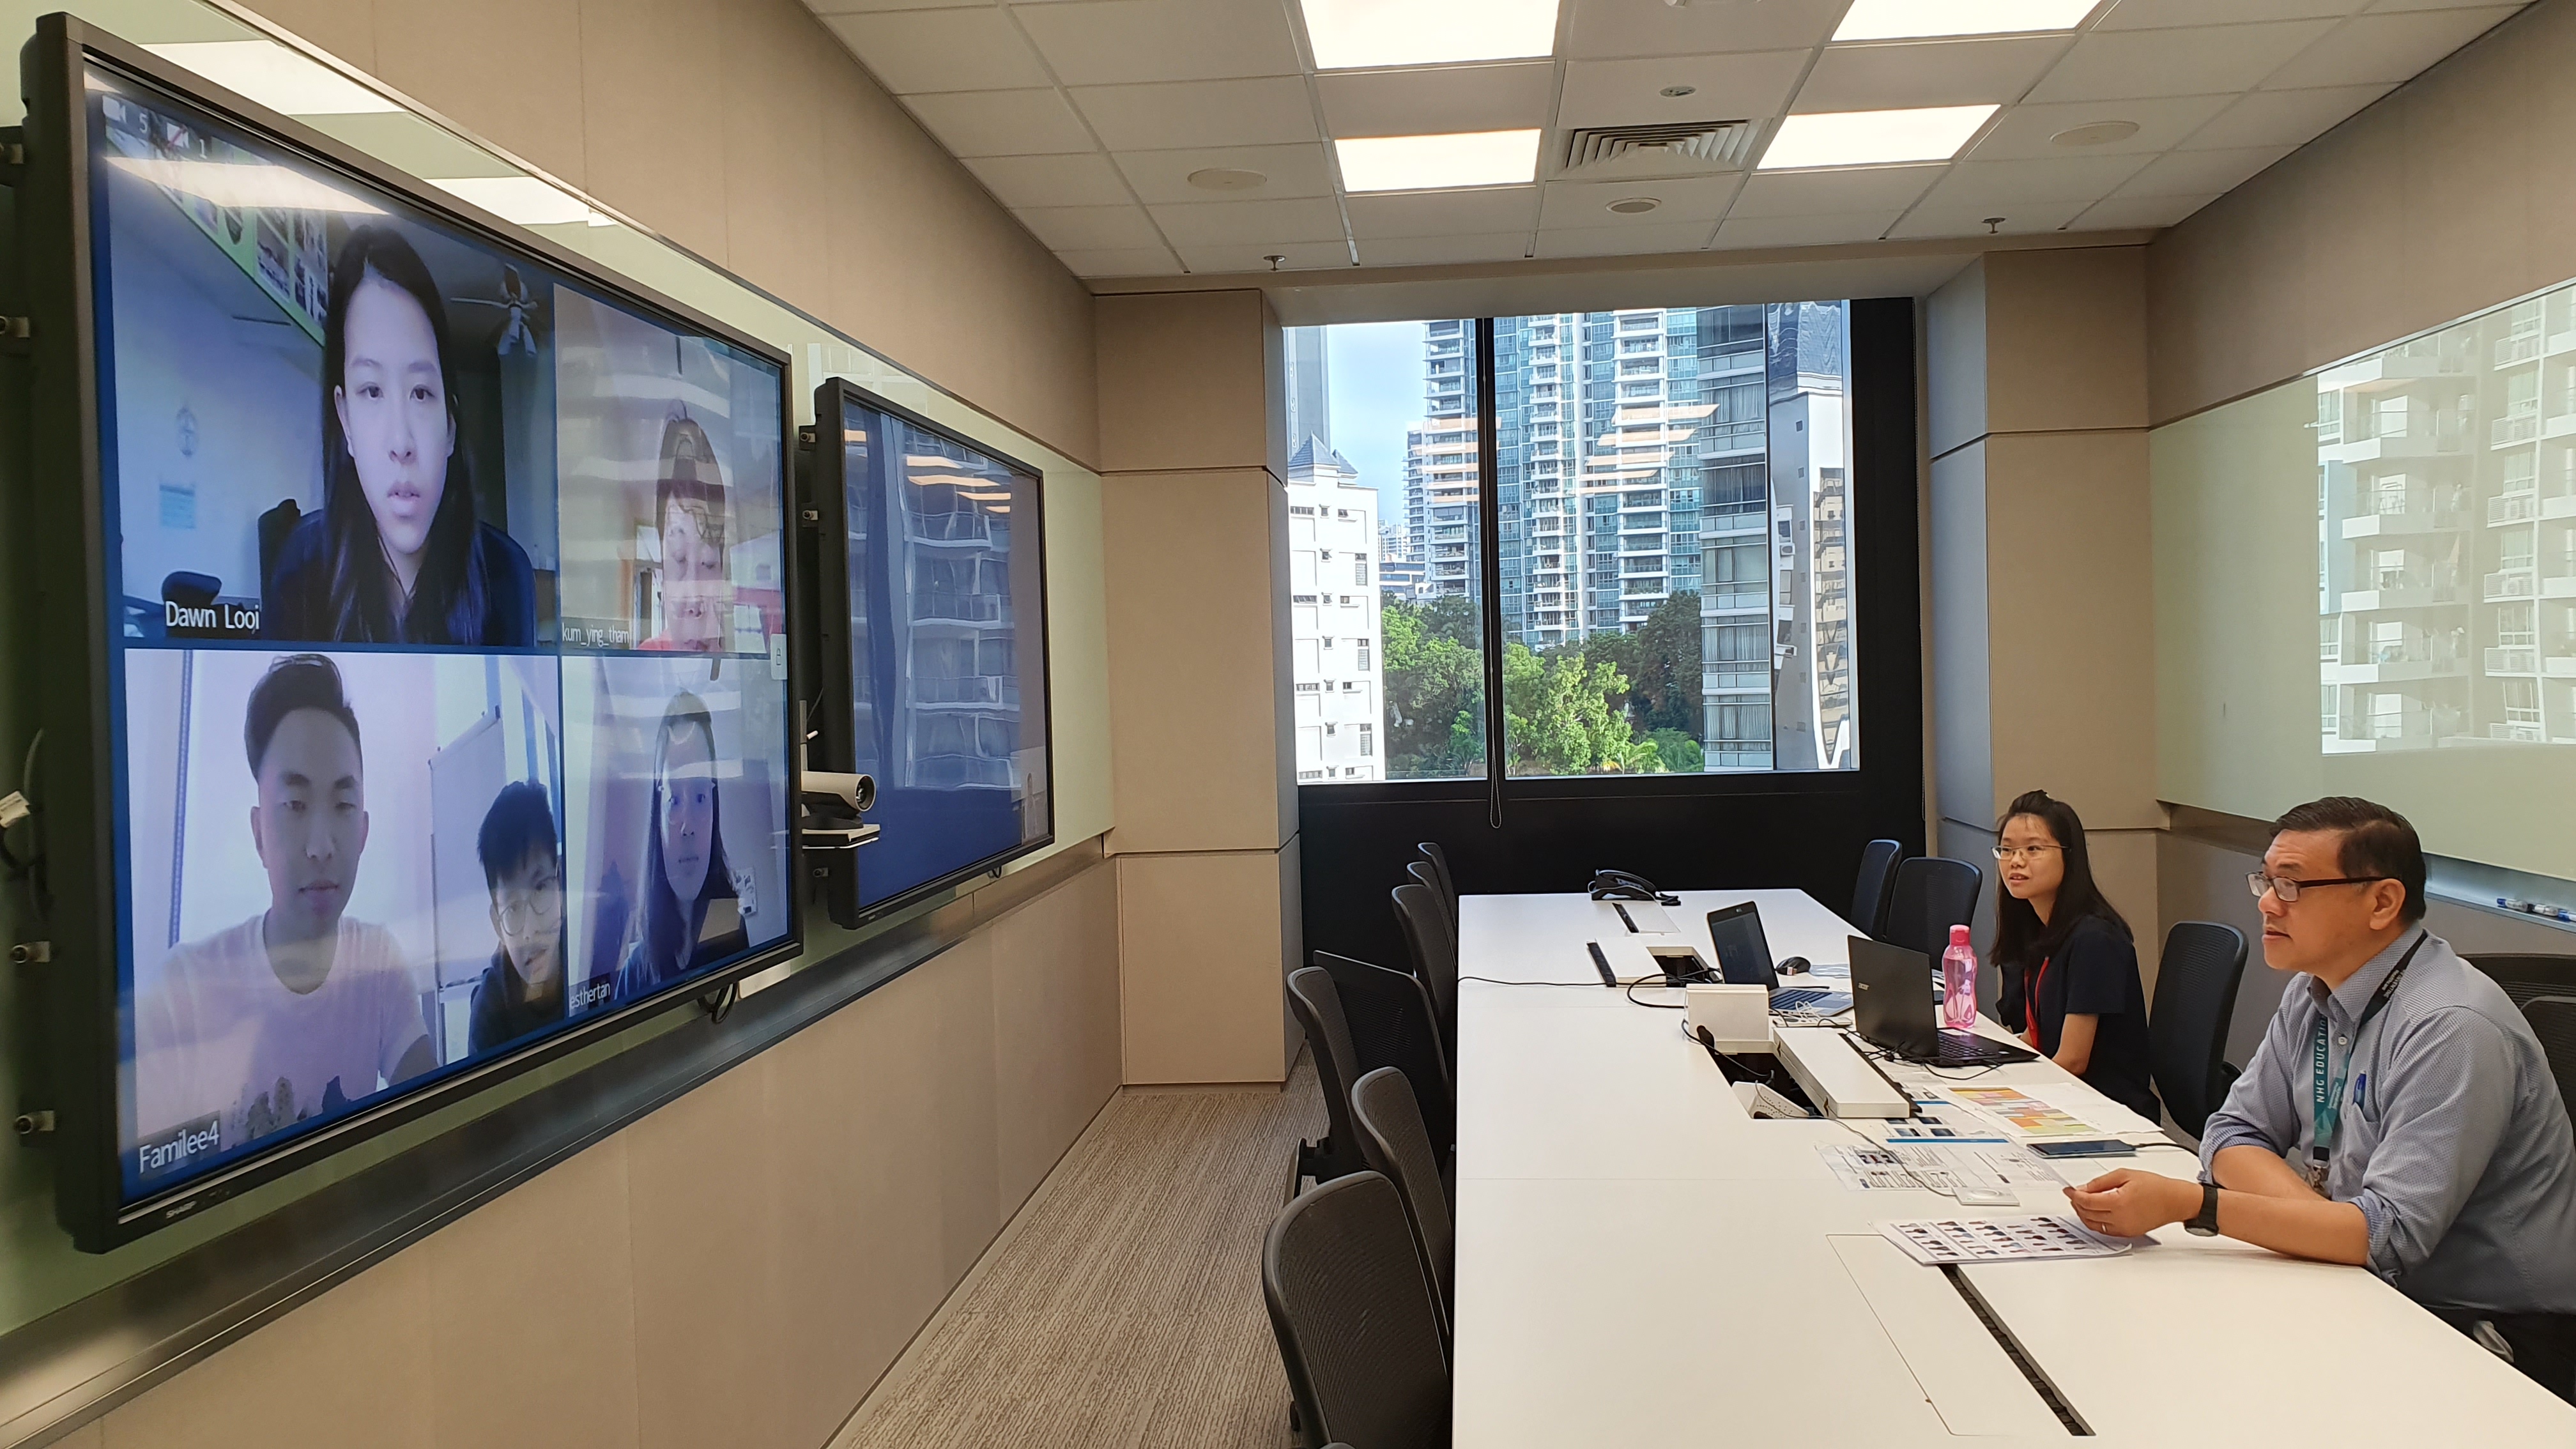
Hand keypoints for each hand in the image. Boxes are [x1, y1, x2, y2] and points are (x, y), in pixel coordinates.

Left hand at [2062, 1169, 2196, 1238]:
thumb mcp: (2125, 1175)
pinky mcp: (2127, 1233)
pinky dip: (2094, 1222)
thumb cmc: (2155, 1187)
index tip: (2068, 1189)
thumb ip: (2101, 1182)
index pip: (2087, 1201)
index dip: (2074, 1194)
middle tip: (2073, 1194)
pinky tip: (2093, 1212)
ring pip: (2092, 1224)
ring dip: (2083, 1213)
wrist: (2174, 1201)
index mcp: (2119, 1202)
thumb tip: (2083, 1188)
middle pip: (2087, 1213)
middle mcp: (2120, 1218)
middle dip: (2076, 1203)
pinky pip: (2104, 1230)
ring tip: (2081, 1202)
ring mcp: (2124, 1228)